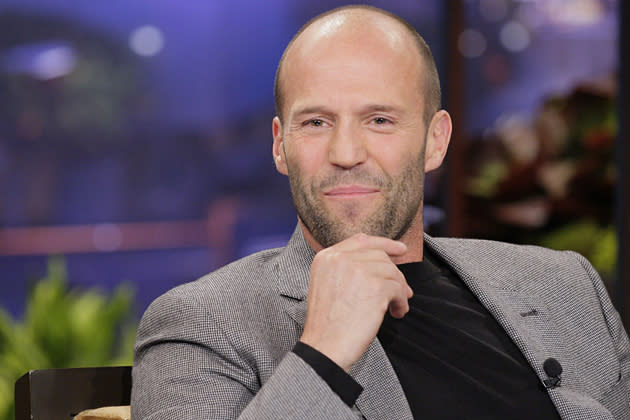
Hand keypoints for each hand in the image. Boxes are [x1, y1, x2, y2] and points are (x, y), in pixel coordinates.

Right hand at [299, 233, 412, 371]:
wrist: (324, 347)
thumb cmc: (327, 324)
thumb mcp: (327, 285)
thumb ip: (346, 268)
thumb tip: (384, 262)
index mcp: (326, 257)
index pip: (361, 241)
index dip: (384, 244)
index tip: (400, 250)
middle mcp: (341, 258)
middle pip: (380, 256)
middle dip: (394, 272)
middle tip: (403, 291)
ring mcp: (359, 270)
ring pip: (392, 272)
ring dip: (399, 290)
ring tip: (396, 307)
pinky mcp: (376, 287)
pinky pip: (399, 289)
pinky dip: (401, 302)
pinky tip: (396, 313)